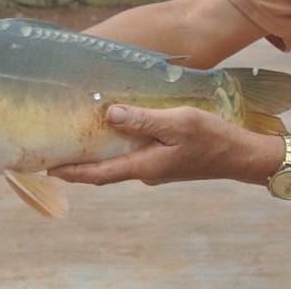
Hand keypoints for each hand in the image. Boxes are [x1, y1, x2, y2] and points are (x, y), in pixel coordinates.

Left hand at [48, 105, 281, 185]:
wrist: (241, 156)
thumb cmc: (212, 138)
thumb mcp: (178, 123)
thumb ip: (143, 120)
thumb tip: (110, 115)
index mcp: (144, 166)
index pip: (98, 174)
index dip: (72, 172)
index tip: (49, 169)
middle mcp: (144, 172)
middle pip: (103, 171)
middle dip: (78, 166)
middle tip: (54, 154)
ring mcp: (153, 168)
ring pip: (116, 163)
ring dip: (95, 157)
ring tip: (74, 142)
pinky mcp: (162, 161)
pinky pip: (131, 156)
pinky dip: (115, 148)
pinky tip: (110, 133)